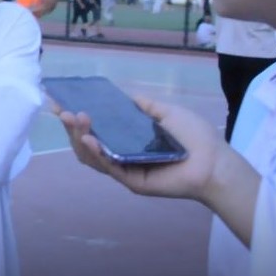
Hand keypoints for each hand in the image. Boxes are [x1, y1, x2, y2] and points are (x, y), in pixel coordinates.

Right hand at [59, 95, 226, 203]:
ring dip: (79, 138)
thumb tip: (123, 94)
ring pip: (92, 157)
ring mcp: (125, 169)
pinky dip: (96, 153)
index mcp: (128, 139)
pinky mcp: (132, 181)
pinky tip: (88, 139)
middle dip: (73, 128)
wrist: (214, 161)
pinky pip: (109, 167)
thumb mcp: (166, 111)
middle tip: (64, 111)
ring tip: (75, 120)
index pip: (96, 129)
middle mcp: (122, 154)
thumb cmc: (194, 136)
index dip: (77, 118)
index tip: (61, 103)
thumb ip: (143, 105)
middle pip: (88, 144)